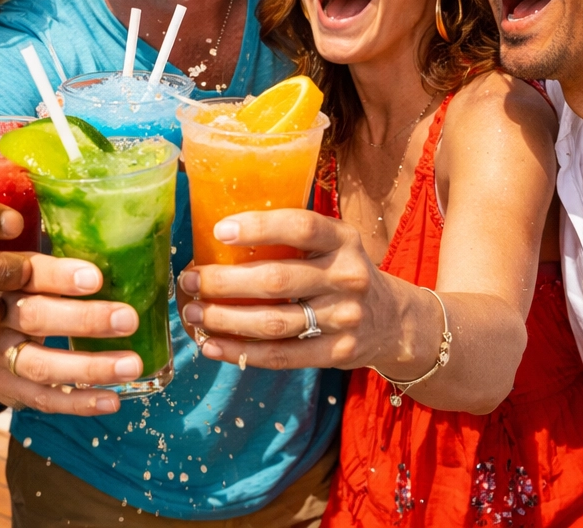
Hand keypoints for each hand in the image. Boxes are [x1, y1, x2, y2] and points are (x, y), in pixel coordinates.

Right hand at [0, 253, 142, 415]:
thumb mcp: (5, 255)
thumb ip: (39, 245)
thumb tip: (96, 217)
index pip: (28, 273)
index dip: (60, 276)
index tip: (96, 277)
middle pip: (37, 318)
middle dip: (85, 320)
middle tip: (129, 318)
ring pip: (42, 365)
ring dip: (90, 366)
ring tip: (133, 363)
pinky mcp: (3, 387)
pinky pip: (42, 400)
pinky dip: (78, 403)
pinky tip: (114, 399)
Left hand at [178, 208, 406, 371]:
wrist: (393, 319)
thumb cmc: (340, 270)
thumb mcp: (332, 242)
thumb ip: (291, 235)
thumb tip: (218, 233)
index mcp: (342, 239)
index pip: (301, 227)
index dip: (259, 227)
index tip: (219, 230)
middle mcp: (347, 276)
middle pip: (277, 280)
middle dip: (224, 281)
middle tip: (190, 280)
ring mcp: (344, 318)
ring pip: (274, 322)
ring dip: (225, 319)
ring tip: (194, 313)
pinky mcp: (337, 353)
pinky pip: (282, 356)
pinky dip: (242, 352)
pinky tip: (213, 346)